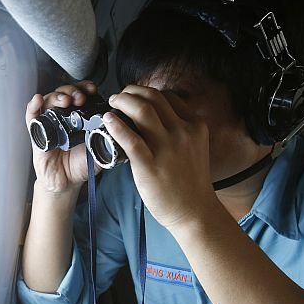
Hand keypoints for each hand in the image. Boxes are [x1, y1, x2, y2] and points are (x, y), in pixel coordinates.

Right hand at [25, 80, 101, 193]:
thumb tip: (116, 132)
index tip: (93, 90)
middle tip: (81, 98)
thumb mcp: (99, 152)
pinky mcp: (37, 134)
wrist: (66, 183)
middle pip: (65, 93)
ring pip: (49, 100)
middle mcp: (64, 117)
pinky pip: (31, 117)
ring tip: (67, 100)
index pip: (81, 95)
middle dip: (74, 91)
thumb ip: (107, 142)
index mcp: (80, 118)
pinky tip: (37, 100)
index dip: (86, 88)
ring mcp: (49, 123)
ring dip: (58, 96)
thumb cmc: (81, 166)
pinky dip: (32, 106)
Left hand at [103, 85, 216, 230]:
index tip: (135, 96)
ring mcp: (167, 148)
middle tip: (118, 96)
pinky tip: (107, 120)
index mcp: (194, 126)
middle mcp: (182, 132)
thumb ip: (179, 131)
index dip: (146, 92)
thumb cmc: (191, 184)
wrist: (195, 212)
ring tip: (112, 104)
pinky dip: (116, 126)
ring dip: (123, 101)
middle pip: (153, 97)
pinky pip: (130, 139)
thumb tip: (153, 120)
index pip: (167, 97)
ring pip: (142, 111)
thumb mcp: (194, 148)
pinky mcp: (150, 166)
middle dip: (131, 91)